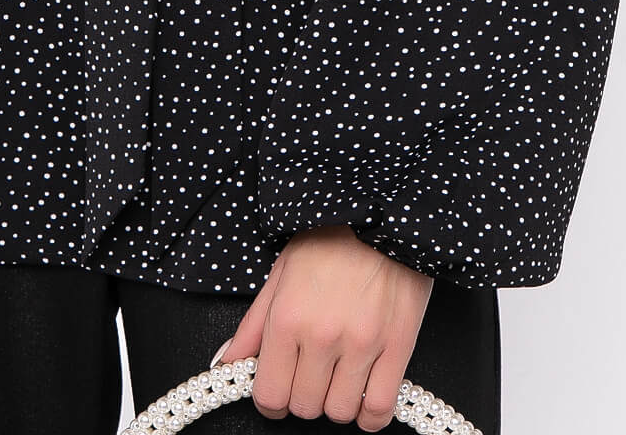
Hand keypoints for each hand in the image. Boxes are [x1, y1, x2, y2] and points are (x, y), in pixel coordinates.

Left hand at [211, 225, 432, 429]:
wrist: (381, 211)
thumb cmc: (330, 237)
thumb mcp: (281, 272)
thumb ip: (253, 325)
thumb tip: (228, 361)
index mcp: (287, 318)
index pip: (270, 395)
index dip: (271, 400)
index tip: (278, 392)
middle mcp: (321, 336)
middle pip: (304, 406)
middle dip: (303, 396)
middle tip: (309, 374)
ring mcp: (361, 344)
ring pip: (340, 412)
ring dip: (335, 402)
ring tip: (338, 377)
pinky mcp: (397, 347)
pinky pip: (379, 408)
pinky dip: (369, 414)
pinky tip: (364, 394)